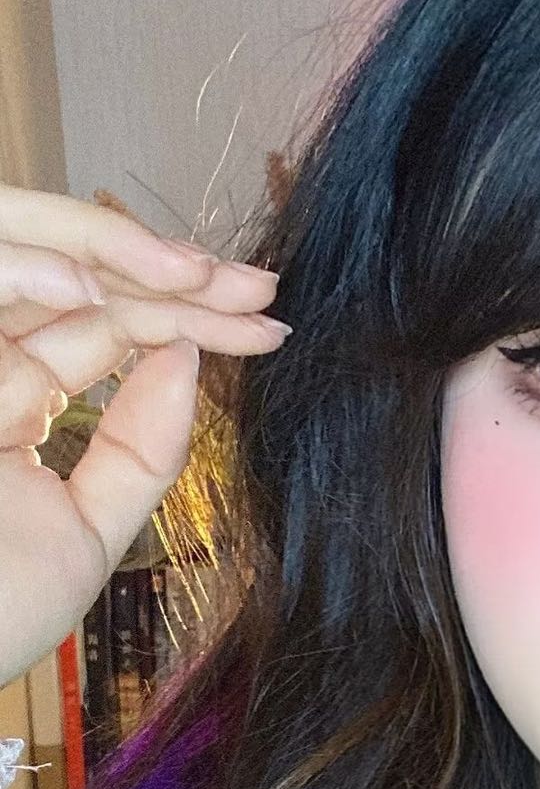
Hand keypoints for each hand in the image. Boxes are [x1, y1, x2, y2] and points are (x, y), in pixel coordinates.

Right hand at [0, 182, 291, 690]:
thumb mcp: (87, 528)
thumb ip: (140, 451)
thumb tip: (190, 360)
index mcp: (13, 399)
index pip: (102, 333)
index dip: (182, 320)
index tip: (266, 326)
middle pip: (76, 289)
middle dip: (173, 280)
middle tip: (258, 288)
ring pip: (30, 268)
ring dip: (115, 259)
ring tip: (196, 279)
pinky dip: (30, 277)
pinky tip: (86, 287)